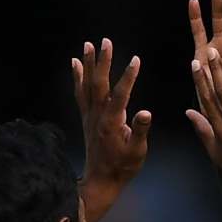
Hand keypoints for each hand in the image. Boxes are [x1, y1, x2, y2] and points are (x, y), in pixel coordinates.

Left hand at [72, 38, 149, 221]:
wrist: (101, 180)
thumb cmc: (123, 167)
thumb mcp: (137, 152)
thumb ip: (140, 131)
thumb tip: (145, 113)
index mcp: (112, 123)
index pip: (121, 95)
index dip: (128, 77)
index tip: (136, 60)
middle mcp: (97, 116)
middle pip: (99, 84)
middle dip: (103, 62)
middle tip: (106, 41)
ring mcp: (89, 115)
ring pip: (87, 85)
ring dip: (88, 64)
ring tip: (88, 44)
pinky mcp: (86, 117)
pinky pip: (79, 93)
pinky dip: (77, 77)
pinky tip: (76, 62)